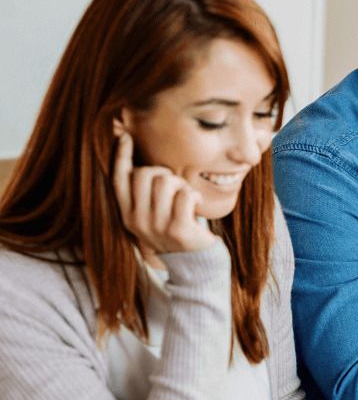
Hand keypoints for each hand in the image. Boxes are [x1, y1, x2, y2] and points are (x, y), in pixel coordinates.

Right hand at [112, 133, 215, 257]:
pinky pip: (185, 195)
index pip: (118, 179)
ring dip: (181, 184)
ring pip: (166, 181)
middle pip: (144, 174)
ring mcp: (156, 225)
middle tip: (176, 187)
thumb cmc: (174, 228)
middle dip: (164, 173)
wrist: (193, 262)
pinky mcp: (178, 229)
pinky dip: (195, 195)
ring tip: (186, 197)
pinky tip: (197, 204)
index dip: (121, 156)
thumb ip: (144, 192)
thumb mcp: (152, 213)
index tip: (125, 137)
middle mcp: (136, 220)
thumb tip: (141, 161)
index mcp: (127, 214)